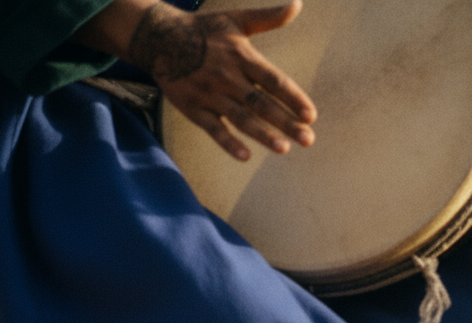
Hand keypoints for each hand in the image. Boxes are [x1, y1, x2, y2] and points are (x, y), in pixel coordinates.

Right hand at [124, 1, 315, 160]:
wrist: (156, 37)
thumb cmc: (204, 30)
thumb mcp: (236, 21)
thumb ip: (269, 17)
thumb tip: (298, 4)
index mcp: (241, 56)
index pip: (273, 80)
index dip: (292, 97)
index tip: (311, 115)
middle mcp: (226, 76)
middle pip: (260, 103)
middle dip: (285, 122)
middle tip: (308, 139)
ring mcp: (208, 93)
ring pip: (240, 118)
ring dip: (262, 134)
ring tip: (284, 148)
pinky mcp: (192, 107)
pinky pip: (212, 128)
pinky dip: (227, 142)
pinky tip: (245, 156)